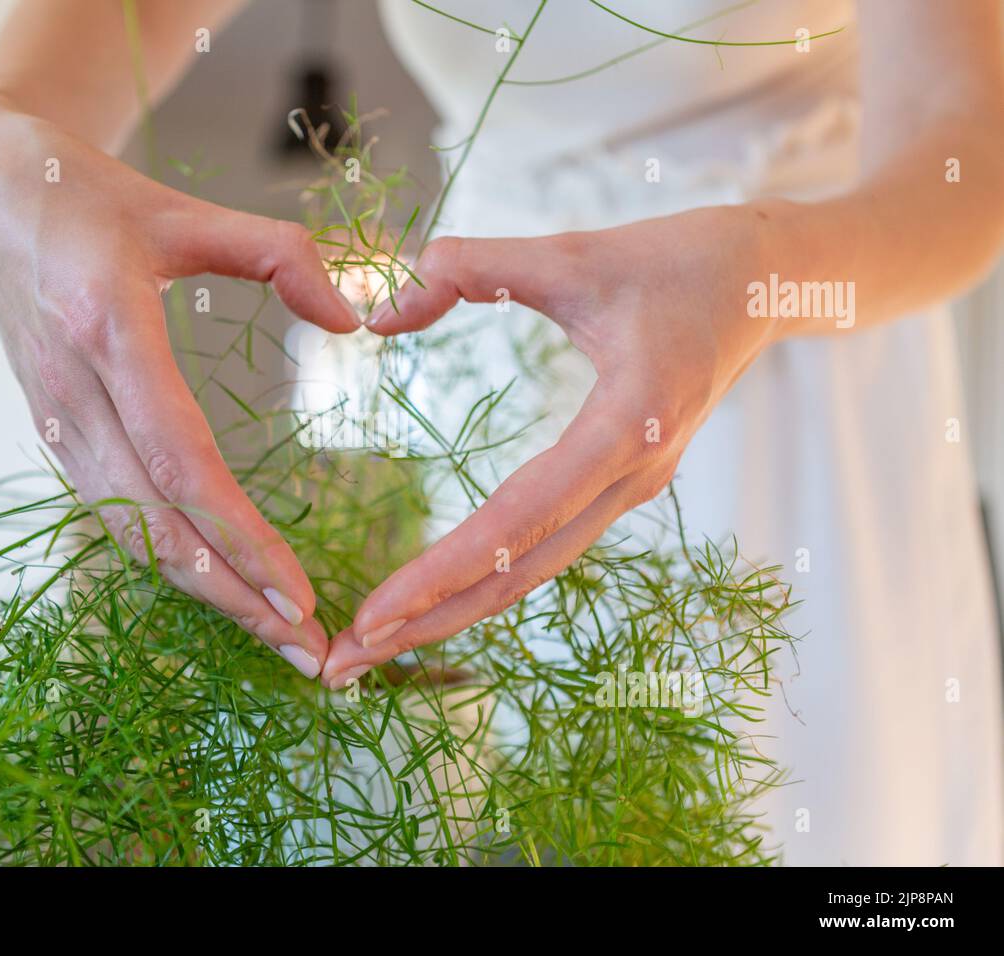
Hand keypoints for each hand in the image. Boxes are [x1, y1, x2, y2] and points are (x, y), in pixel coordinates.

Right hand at [0, 97, 360, 677]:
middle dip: (234, 597)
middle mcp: (71, 389)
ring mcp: (53, 418)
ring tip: (275, 632)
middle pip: (154, 523)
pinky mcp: (52, 433)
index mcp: (107, 327)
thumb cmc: (100, 201)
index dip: (241, 537)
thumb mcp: (191, 212)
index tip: (301, 593)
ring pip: (129, 533)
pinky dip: (167, 559)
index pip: (180, 460)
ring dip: (203, 591)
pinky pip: (114, 513)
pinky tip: (220, 584)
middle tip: (307, 649)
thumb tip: (352, 322)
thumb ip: (282, 255)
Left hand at [320, 204, 780, 687]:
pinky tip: (437, 597)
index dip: (441, 572)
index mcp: (627, 426)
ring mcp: (630, 487)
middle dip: (430, 620)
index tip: (372, 615)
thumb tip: (380, 313)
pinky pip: (545, 545)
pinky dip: (486, 577)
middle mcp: (631, 477)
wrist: (768, 280)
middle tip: (345, 662)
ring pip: (531, 569)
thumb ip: (474, 267)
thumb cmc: (680, 259)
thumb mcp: (575, 252)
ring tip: (375, 643)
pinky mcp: (621, 483)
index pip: (518, 520)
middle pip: (518, 571)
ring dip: (453, 611)